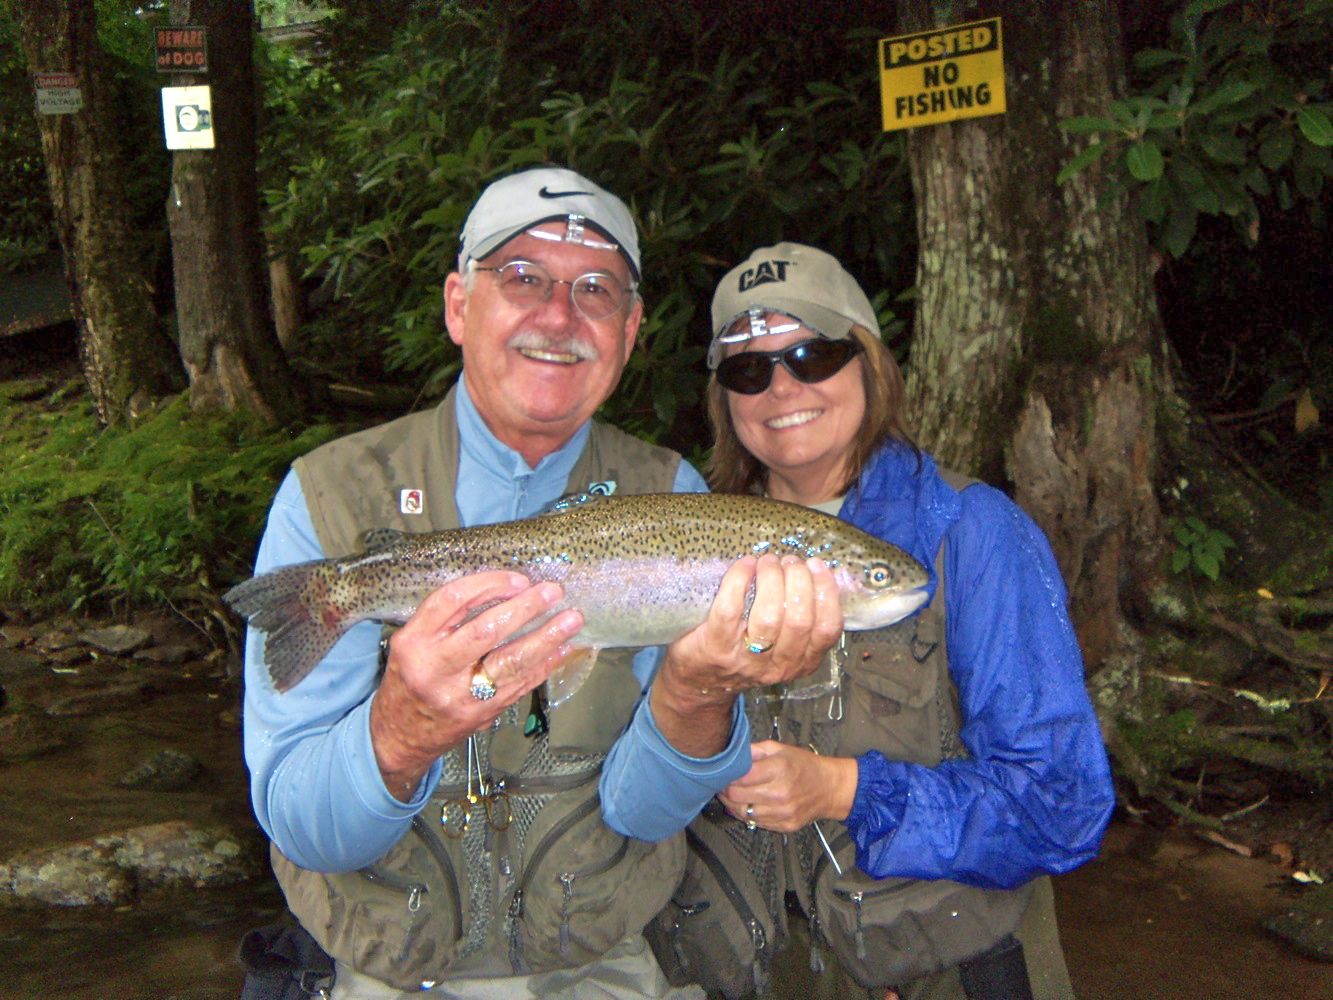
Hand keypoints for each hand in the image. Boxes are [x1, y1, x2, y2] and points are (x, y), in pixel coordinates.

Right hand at [369, 570, 583, 799]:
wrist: (399, 737)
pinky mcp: (481, 714)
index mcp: (414, 642)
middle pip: (485, 631)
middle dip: (524, 609)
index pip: (452, 602)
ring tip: (571, 620)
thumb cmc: (409, 681)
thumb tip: (502, 590)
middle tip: (551, 592)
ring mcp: (460, 694)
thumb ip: (446, 620)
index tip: (517, 580)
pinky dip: (545, 665)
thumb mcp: (410, 643)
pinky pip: (520, 685)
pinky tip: (563, 650)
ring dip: (546, 638)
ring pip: (510, 662)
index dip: (488, 585)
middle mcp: (435, 668)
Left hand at [651, 553, 842, 756]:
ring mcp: (747, 659)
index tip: (817, 567)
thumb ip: (801, 616)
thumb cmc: (747, 651)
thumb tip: (818, 571)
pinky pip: (731, 610)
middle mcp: (778, 665)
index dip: (827, 593)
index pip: (828, 630)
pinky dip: (739, 581)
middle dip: (798, 581)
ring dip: (771, 579)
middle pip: (799, 621)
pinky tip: (745, 565)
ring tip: (768, 562)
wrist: (703, 679)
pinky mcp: (717, 647)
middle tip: (789, 561)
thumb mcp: (783, 644)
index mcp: (802, 662)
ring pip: (768, 617)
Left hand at [717, 740, 857, 832]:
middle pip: (736, 796)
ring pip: (742, 813)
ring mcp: (783, 812)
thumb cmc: (805, 766)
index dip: (726, 774)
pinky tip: (747, 804)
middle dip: (725, 790)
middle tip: (722, 783)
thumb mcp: (780, 749)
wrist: (830, 788)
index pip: (739, 777)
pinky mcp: (785, 826)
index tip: (723, 772)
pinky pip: (756, 823)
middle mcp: (780, 793)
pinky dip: (747, 815)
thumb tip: (732, 754)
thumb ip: (754, 750)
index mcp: (779, 769)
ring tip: (732, 794)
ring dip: (732, 804)